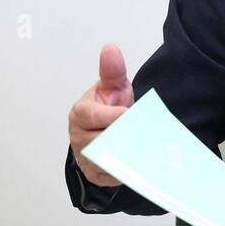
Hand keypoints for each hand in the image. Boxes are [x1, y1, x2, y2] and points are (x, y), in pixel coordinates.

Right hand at [68, 43, 133, 186]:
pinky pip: (112, 176)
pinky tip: (141, 162)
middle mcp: (79, 137)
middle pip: (101, 140)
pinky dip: (126, 171)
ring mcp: (86, 158)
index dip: (112, 116)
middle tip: (143, 133)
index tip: (130, 113)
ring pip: (107, 160)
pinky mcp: (96, 174)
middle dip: (123, 136)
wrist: (107, 131)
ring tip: (145, 148)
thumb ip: (112, 71)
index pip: (92, 116)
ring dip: (127, 155)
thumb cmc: (109, 107)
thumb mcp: (113, 87)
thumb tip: (110, 49)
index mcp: (80, 114)